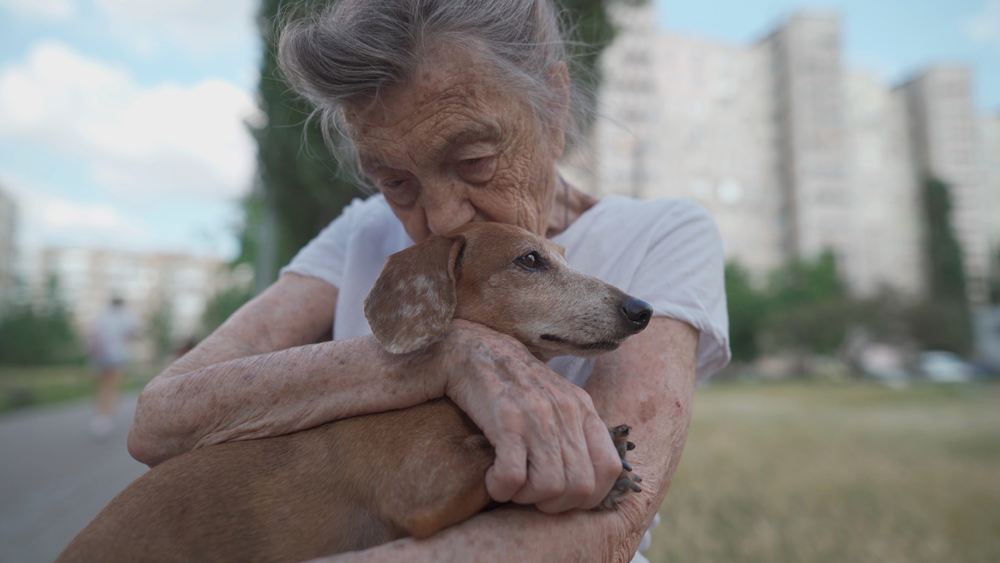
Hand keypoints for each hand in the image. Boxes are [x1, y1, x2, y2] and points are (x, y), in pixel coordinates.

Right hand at [423, 319, 621, 512]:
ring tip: (509, 484)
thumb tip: (588, 477)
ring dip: (525, 498)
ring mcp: (537, 415)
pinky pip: (513, 477)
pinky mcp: (505, 420)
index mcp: (582, 408)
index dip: (588, 496)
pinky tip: (491, 478)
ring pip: (550, 487)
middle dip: (553, 504)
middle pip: (580, 487)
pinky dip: (501, 489)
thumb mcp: (556, 400)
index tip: (560, 495)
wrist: (472, 347)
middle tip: (529, 494)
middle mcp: (566, 411)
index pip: (610, 469)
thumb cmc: (510, 383)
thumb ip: (575, 430)